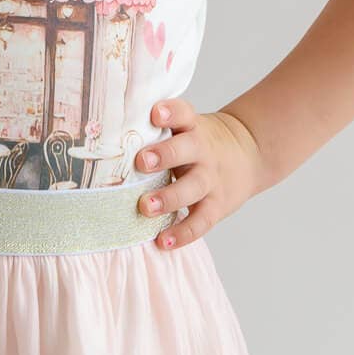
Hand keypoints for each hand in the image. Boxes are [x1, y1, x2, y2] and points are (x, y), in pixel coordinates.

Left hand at [134, 98, 267, 250]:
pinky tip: (163, 241)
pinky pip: (201, 221)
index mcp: (191, 128)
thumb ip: (154, 132)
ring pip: (193, 188)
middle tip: (141, 162)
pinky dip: (183, 233)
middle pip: (187, 150)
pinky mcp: (217, 206)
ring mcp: (211, 179)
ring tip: (145, 207)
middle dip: (164, 155)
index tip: (155, 113)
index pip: (183, 114)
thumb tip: (103, 138)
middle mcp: (202, 151)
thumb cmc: (197, 143)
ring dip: (169, 198)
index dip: (171, 112)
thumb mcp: (185, 128)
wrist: (250, 153)